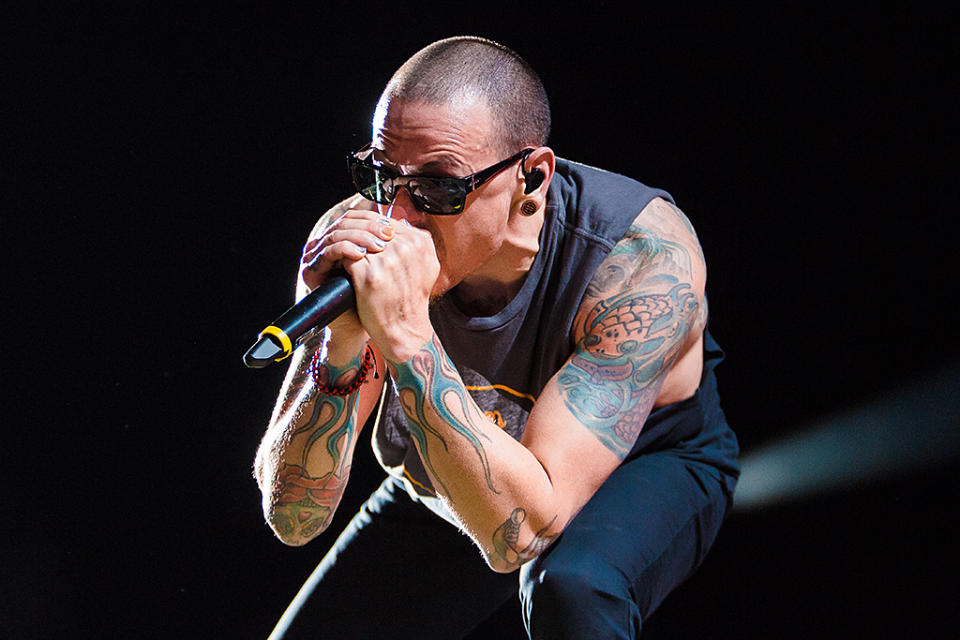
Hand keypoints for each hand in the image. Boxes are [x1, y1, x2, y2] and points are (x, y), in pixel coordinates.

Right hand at [299, 209, 396, 347]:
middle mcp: (327, 243)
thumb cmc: (376, 296)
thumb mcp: (387, 266)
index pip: (357, 217)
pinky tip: (361, 255)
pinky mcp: (311, 270)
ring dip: (360, 237)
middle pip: (347, 222)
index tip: (395, 228)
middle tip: (388, 235)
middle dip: (370, 227)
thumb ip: (391, 246)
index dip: (376, 220)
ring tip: (379, 246)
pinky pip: (328, 252)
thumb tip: (405, 223)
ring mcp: (316, 256)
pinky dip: (345, 249)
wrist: (360, 324)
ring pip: (337, 233)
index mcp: (343, 238)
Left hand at [345, 219, 440, 362]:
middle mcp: (405, 248)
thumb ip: (415, 242)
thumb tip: (397, 224)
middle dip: (355, 232)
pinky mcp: (369, 274)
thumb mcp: (427, 266)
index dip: (369, 226)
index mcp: (419, 242)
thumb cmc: (412, 300)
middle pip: (369, 227)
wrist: (404, 329)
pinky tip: (337, 264)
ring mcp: (387, 260)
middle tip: (344, 239)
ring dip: (345, 243)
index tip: (360, 233)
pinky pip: (347, 255)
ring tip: (339, 251)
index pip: (386, 221)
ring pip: (356, 239)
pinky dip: (340, 258)